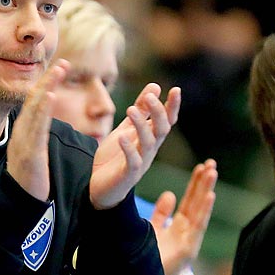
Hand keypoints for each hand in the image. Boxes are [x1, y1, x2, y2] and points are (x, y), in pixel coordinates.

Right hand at [6, 59, 65, 201]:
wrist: (21, 206)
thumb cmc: (32, 183)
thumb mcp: (35, 155)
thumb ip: (39, 138)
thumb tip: (45, 127)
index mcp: (25, 134)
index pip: (36, 104)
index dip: (47, 84)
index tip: (59, 68)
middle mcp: (22, 134)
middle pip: (34, 101)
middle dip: (48, 80)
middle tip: (63, 62)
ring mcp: (24, 142)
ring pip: (35, 110)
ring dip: (47, 87)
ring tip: (59, 71)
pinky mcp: (29, 153)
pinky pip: (36, 127)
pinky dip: (42, 109)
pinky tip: (49, 95)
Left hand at [91, 83, 180, 209]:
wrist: (98, 187)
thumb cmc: (114, 158)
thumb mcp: (126, 129)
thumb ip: (141, 110)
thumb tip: (155, 86)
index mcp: (151, 139)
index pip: (167, 120)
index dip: (172, 106)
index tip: (176, 89)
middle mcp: (149, 150)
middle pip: (161, 130)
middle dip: (158, 113)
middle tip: (149, 97)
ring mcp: (140, 163)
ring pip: (147, 143)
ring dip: (141, 126)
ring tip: (130, 110)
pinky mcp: (128, 175)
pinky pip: (132, 162)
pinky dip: (128, 150)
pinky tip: (121, 137)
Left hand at [151, 159, 217, 274]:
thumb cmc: (146, 261)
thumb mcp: (153, 231)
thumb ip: (162, 214)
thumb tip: (170, 193)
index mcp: (178, 229)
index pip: (189, 202)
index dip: (195, 185)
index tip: (201, 167)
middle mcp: (186, 234)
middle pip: (197, 203)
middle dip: (204, 184)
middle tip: (211, 163)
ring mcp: (189, 242)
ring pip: (200, 211)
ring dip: (207, 191)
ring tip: (213, 172)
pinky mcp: (188, 251)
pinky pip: (198, 227)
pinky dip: (205, 211)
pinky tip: (210, 195)